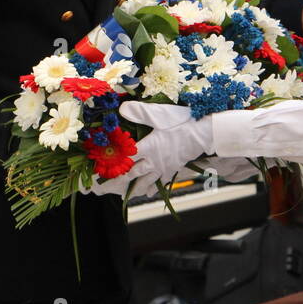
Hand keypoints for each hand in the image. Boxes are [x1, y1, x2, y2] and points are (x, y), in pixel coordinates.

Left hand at [82, 102, 214, 197]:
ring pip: (144, 182)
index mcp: (147, 147)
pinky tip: (145, 193)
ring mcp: (163, 167)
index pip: (124, 158)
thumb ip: (139, 112)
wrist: (204, 134)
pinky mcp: (172, 169)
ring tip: (120, 194)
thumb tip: (121, 109)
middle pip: (131, 174)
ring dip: (131, 188)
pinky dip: (149, 188)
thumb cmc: (182, 123)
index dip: (110, 163)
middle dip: (116, 180)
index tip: (98, 169)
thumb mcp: (159, 114)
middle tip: (101, 187)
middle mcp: (153, 160)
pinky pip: (158, 182)